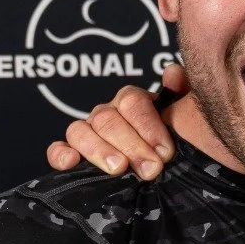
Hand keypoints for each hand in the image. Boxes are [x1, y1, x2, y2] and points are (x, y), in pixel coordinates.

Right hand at [48, 61, 186, 178]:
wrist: (165, 170)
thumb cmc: (177, 143)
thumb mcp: (187, 119)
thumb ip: (182, 94)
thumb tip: (173, 73)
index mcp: (132, 102)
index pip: (132, 102)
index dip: (148, 125)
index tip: (165, 151)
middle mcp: (107, 114)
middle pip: (107, 119)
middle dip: (131, 145)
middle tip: (151, 168)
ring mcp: (87, 133)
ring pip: (80, 131)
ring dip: (98, 149)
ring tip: (119, 168)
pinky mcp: (71, 155)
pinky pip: (57, 151)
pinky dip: (60, 155)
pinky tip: (71, 162)